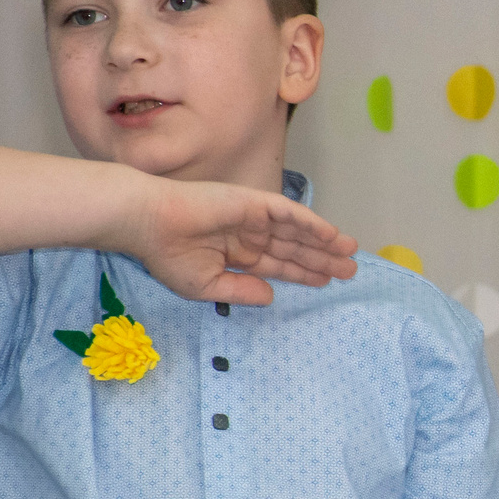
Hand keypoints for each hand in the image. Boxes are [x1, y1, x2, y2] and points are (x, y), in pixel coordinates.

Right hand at [120, 175, 359, 305]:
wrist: (147, 223)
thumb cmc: (167, 255)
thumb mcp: (206, 285)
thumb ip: (241, 291)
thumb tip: (271, 296)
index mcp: (236, 254)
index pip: (277, 264)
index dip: (302, 272)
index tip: (327, 281)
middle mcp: (248, 234)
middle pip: (293, 248)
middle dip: (321, 259)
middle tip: (351, 270)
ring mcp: (252, 217)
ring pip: (296, 231)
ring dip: (324, 242)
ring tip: (350, 253)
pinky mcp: (253, 202)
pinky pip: (289, 213)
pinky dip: (311, 223)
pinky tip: (331, 235)